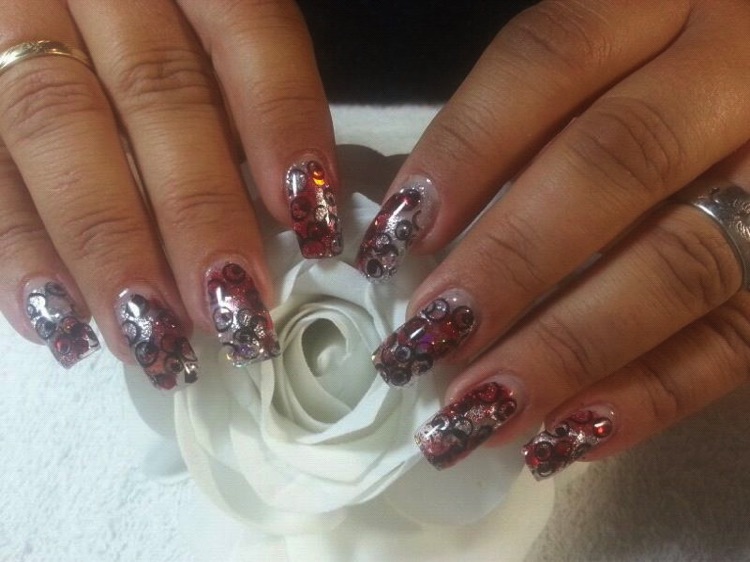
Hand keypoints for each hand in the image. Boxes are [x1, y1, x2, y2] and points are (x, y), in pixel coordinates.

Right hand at [0, 0, 339, 384]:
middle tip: (231, 310)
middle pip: (156, 92)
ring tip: (149, 336)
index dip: (281, 121)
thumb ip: (244, 82)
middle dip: (196, 210)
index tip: (307, 218)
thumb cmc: (154, 10)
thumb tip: (296, 207)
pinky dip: (14, 247)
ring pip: (55, 127)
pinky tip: (56, 319)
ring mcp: (14, 25)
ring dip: (106, 245)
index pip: (248, 31)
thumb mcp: (207, 14)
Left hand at [359, 0, 749, 475]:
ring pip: (682, 264)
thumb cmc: (649, 79)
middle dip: (511, 263)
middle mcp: (728, 74)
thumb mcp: (600, 60)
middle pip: (613, 164)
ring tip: (478, 413)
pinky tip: (563, 439)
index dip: (464, 150)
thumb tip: (417, 235)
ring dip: (568, 349)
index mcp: (655, 6)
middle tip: (425, 343)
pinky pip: (736, 339)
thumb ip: (523, 124)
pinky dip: (649, 396)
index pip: (547, 60)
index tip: (395, 241)